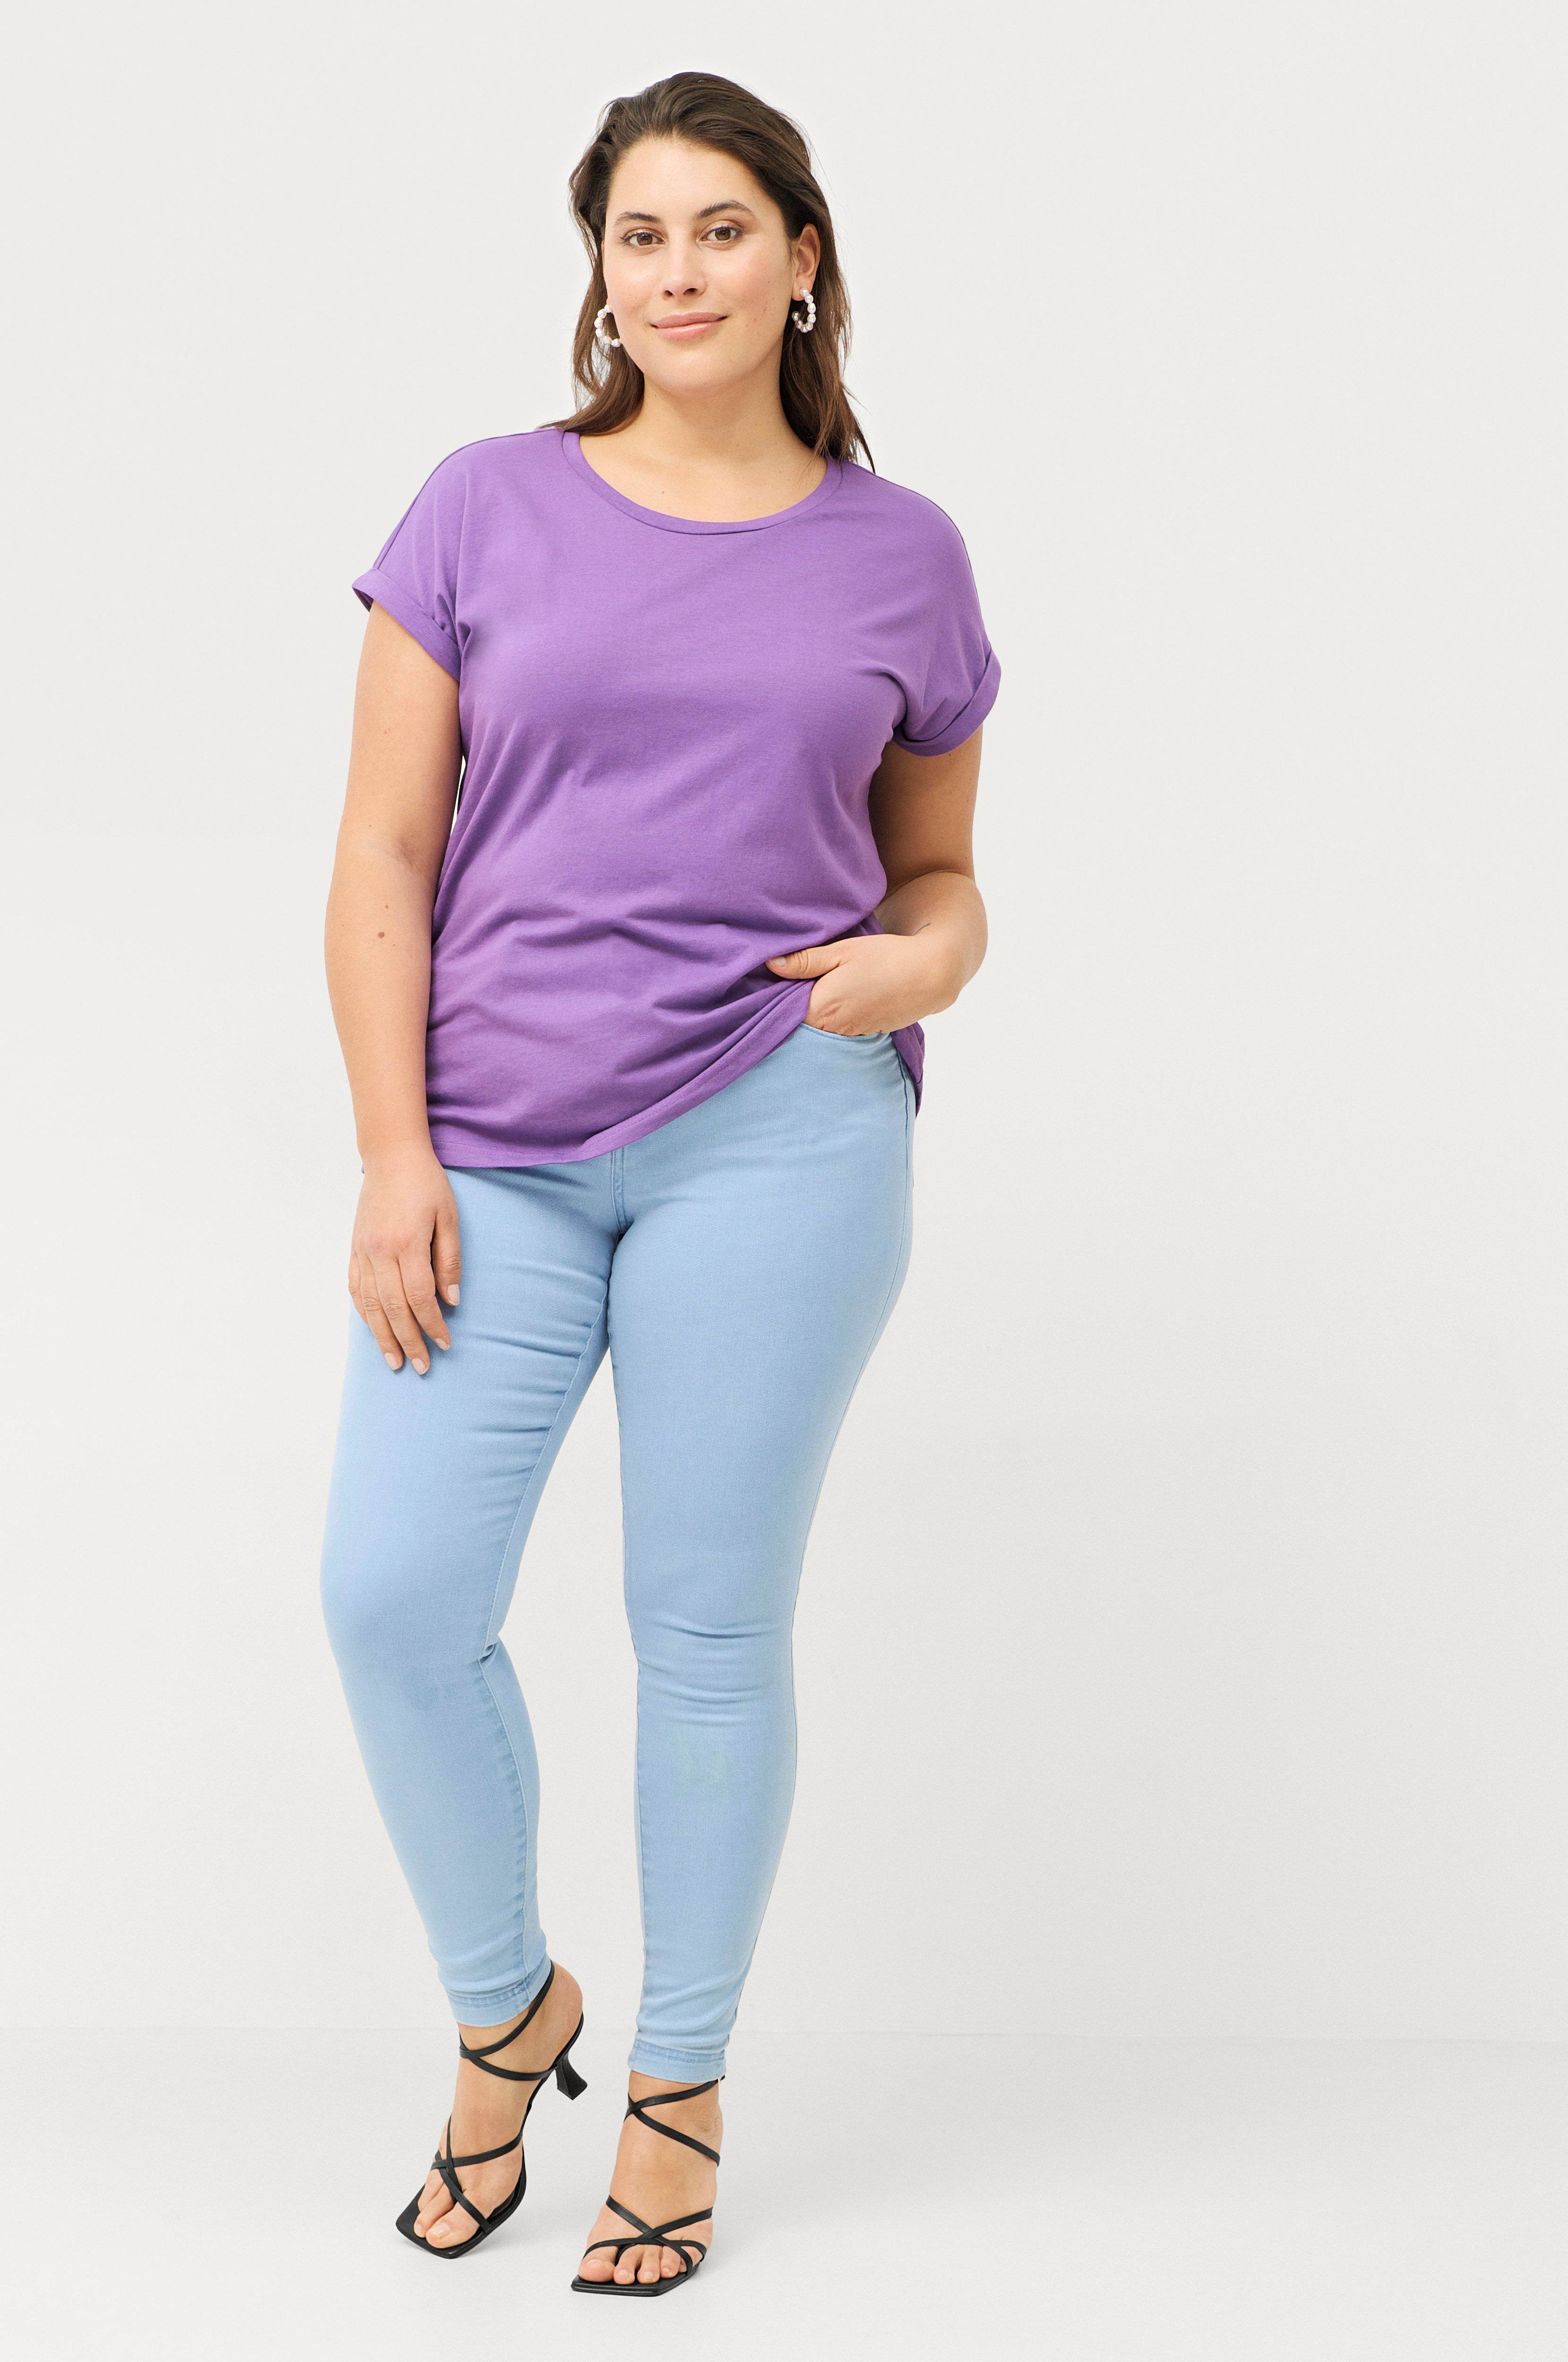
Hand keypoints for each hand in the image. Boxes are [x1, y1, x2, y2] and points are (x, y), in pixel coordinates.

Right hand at [349, 1144, 461, 1373]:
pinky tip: (373, 1330)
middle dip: (409, 1341)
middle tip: (421, 1366)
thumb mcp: (449, 1217)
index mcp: (407, 1243)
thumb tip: (451, 1301)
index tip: (445, 1343)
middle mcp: (380, 1251)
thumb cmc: (426, 1184)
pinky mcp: (354, 1248)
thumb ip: (449, 1260)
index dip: (432, 1324)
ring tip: (394, 1361)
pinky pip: (356, 1289)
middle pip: (394, 1308)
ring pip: (370, 1305)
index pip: (420, 1297)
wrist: (391, 1156)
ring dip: (382, 1337)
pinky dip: (364, 1313)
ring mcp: (363, 1251)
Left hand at [765, 929, 958, 1034]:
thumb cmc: (885, 957)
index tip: (770, 982)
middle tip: (789, 984)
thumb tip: (771, 964)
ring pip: (819, 1030)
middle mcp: (833, 1029)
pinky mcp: (865, 1036)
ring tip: (816, 991)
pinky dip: (832, 1021)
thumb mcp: (842, 951)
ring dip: (813, 1015)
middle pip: (799, 1024)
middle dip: (791, 1007)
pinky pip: (837, 1032)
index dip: (775, 997)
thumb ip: (805, 960)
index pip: (782, 1012)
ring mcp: (850, 1036)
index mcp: (822, 1007)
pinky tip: (838, 1001)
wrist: (931, 974)